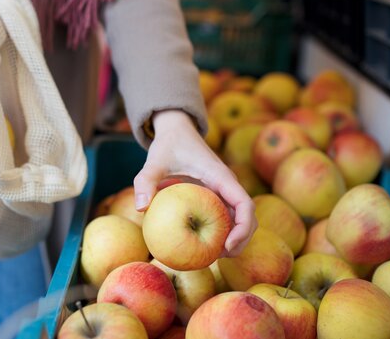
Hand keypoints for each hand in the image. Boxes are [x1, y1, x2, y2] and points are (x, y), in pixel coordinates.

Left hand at [133, 110, 256, 256]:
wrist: (176, 132)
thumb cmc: (168, 145)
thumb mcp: (154, 161)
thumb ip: (145, 181)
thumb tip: (141, 208)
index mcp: (221, 177)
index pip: (245, 204)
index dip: (243, 228)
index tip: (227, 246)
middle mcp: (228, 186)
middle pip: (248, 217)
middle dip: (241, 240)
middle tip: (220, 257)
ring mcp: (224, 191)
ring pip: (240, 219)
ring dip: (233, 238)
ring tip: (212, 256)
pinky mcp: (217, 195)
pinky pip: (225, 217)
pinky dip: (221, 232)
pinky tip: (201, 245)